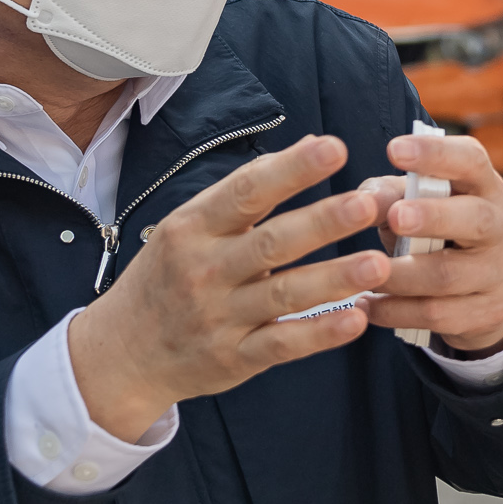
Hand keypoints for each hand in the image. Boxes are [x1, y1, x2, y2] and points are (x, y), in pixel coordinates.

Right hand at [68, 134, 388, 439]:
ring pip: (284, 295)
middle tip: (368, 203)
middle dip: (323, 221)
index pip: (247, 192)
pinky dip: (320, 333)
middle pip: (272, 242)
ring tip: (379, 263)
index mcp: (193, 228)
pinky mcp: (233, 358)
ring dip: (334, 278)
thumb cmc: (169, 275)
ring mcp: (218, 317)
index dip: (292, 169)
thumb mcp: (190, 227)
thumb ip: (247, 193)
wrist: (122, 352)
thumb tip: (311, 144)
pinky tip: (356, 318)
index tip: (334, 148)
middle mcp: (204, 270)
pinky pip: (282, 344)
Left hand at [353, 131, 502, 353]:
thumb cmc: (440, 229)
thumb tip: (360, 200)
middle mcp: (499, 225)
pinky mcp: (485, 312)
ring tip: (362, 272)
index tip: (394, 150)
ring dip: (400, 275)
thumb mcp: (421, 203)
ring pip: (448, 275)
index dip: (435, 153)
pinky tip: (366, 306)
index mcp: (483, 186)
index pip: (469, 160)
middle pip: (474, 219)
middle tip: (396, 217)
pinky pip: (437, 315)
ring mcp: (496, 272)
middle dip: (434, 217)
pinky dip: (396, 311)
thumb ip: (388, 195)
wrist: (489, 285)